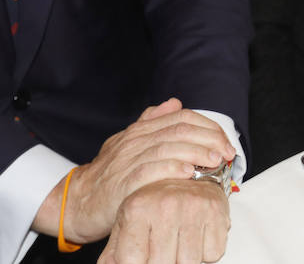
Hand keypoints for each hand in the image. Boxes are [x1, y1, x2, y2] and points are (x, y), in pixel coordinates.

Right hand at [37, 98, 235, 243]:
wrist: (76, 201)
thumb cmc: (108, 175)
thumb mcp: (128, 143)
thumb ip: (151, 122)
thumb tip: (175, 102)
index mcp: (140, 130)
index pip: (181, 118)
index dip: (208, 127)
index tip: (226, 142)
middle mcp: (134, 141)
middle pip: (179, 130)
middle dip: (209, 139)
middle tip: (227, 153)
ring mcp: (126, 161)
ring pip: (167, 148)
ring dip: (195, 153)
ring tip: (214, 161)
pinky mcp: (121, 185)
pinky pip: (148, 172)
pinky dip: (171, 170)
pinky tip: (188, 174)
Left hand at [99, 178, 229, 263]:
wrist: (190, 172)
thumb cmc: (157, 203)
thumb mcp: (128, 223)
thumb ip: (114, 251)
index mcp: (136, 208)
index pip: (131, 260)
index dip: (137, 263)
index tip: (141, 257)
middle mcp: (164, 205)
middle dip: (161, 262)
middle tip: (162, 250)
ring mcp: (192, 206)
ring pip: (188, 262)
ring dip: (184, 258)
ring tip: (179, 241)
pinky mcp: (216, 211)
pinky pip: (212, 254)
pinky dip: (206, 251)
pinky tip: (197, 235)